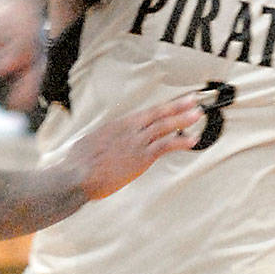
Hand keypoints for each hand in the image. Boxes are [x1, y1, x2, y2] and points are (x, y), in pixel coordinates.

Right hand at [62, 94, 204, 200]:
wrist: (76, 175)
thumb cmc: (78, 163)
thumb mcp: (90, 143)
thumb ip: (104, 141)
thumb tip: (104, 143)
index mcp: (118, 125)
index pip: (146, 113)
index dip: (162, 107)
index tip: (174, 102)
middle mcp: (129, 129)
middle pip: (158, 113)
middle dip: (177, 105)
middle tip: (193, 99)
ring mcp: (136, 141)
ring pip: (165, 125)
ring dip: (183, 119)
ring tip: (198, 114)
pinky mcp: (141, 156)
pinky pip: (165, 145)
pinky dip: (180, 141)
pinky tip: (192, 140)